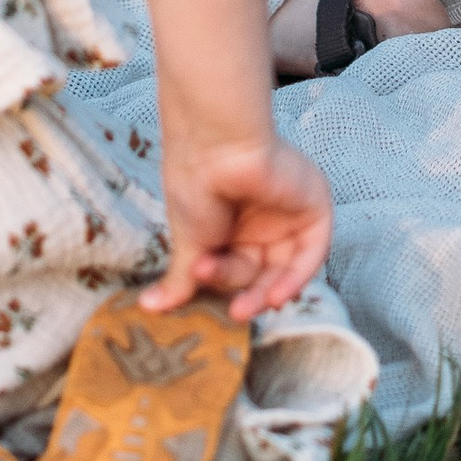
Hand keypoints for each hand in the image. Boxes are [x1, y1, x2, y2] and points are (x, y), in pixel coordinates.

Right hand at [146, 132, 333, 322]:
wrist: (215, 148)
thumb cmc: (195, 185)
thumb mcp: (189, 242)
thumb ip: (181, 279)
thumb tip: (149, 307)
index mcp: (231, 225)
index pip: (234, 270)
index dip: (223, 288)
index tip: (205, 301)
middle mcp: (261, 220)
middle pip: (261, 273)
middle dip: (246, 295)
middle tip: (234, 313)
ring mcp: (287, 214)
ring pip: (285, 268)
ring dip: (265, 291)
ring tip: (242, 307)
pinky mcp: (312, 206)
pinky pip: (311, 251)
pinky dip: (296, 277)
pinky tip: (276, 296)